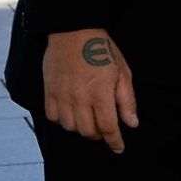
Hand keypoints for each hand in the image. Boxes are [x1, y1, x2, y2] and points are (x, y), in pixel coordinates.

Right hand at [42, 29, 138, 153]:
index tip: (119, 148)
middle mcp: (79, 98)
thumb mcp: (123, 72)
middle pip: (87, 131)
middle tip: (105, 128)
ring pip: (70, 127)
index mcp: (100, 93)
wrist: (72, 31)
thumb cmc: (102, 50)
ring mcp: (61, 95)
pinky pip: (53, 117)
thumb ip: (127, 100)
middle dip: (99, 135)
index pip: (108, 127)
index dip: (115, 141)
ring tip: (89, 119)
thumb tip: (131, 124)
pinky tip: (72, 113)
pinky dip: (63, 120)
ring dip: (81, 128)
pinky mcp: (48, 91)